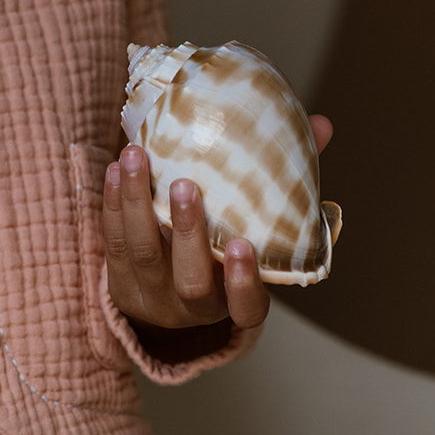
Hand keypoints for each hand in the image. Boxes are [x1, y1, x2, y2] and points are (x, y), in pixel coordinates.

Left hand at [102, 115, 332, 335]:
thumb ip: (288, 183)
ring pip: (142, 254)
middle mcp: (194, 308)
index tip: (243, 244)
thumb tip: (322, 126)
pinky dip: (113, 203)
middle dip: (187, 232)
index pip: (247, 308)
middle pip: (190, 281)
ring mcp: (152, 297)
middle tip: (185, 184)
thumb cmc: (226, 248)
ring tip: (137, 155)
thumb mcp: (260, 230)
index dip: (244, 282)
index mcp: (235, 302)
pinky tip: (118, 169)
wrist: (166, 292)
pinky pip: (112, 243)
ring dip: (137, 203)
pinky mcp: (119, 283)